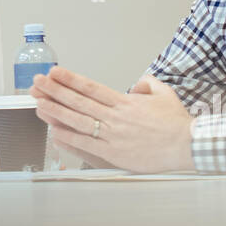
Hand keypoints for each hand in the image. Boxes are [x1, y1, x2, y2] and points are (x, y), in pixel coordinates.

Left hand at [32, 67, 193, 172]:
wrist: (187, 146)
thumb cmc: (177, 124)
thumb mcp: (165, 94)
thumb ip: (148, 84)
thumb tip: (138, 83)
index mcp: (125, 102)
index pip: (91, 87)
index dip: (70, 79)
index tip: (54, 72)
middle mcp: (115, 117)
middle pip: (78, 102)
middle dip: (55, 91)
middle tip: (37, 83)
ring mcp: (113, 136)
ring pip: (78, 121)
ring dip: (56, 111)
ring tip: (39, 103)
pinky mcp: (114, 154)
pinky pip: (86, 145)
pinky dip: (69, 138)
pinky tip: (54, 132)